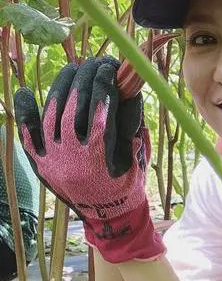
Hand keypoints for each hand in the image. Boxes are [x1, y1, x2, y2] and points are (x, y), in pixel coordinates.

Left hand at [13, 56, 164, 262]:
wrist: (108, 217)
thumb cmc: (127, 183)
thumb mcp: (137, 154)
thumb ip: (131, 123)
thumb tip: (128, 88)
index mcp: (100, 154)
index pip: (100, 107)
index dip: (104, 82)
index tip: (110, 66)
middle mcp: (73, 155)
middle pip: (75, 105)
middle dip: (84, 78)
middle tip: (94, 63)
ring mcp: (53, 159)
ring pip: (53, 113)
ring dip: (62, 87)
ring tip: (71, 70)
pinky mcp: (41, 164)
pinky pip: (29, 135)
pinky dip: (26, 113)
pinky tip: (24, 92)